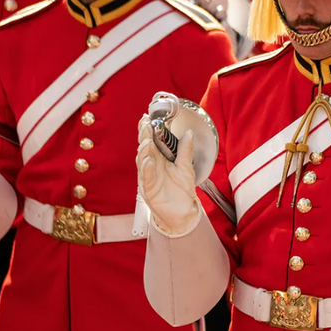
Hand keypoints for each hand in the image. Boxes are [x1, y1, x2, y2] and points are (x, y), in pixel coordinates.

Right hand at [136, 116, 200, 234]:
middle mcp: (152, 166)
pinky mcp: (148, 189)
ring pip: (142, 161)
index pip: (151, 141)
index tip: (147, 118)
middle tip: (145, 125)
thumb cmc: (182, 191)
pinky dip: (147, 169)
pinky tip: (148, 161)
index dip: (148, 130)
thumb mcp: (186, 167)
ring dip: (144, 151)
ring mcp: (148, 177)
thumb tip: (188, 133)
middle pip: (144, 148)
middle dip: (144, 136)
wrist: (183, 213)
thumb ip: (185, 151)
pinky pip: (146, 178)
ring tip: (147, 142)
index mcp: (160, 159)